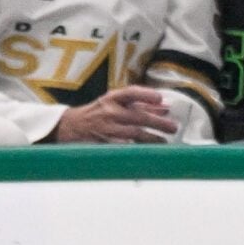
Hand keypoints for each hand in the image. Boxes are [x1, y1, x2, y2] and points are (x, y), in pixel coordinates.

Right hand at [53, 86, 179, 142]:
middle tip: (172, 127)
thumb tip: (165, 107)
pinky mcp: (104, 143)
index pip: (131, 93)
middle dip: (157, 122)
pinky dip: (137, 149)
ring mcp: (106, 128)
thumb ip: (140, 104)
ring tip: (163, 142)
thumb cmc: (97, 113)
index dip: (146, 95)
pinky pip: (124, 147)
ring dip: (151, 138)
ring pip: (133, 133)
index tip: (160, 99)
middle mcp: (109, 112)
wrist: (70, 127)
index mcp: (112, 98)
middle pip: (137, 116)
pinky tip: (147, 151)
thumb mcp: (115, 103)